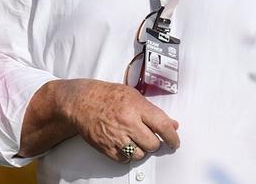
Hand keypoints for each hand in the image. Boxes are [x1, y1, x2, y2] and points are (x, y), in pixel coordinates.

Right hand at [61, 79, 179, 162]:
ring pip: (140, 154)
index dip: (172, 137)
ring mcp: (116, 136)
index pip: (162, 126)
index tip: (174, 142)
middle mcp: (127, 122)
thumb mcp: (133, 96)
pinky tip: (123, 143)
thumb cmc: (106, 96)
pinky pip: (125, 159)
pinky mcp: (106, 147)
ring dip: (140, 149)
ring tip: (133, 139)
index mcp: (136, 107)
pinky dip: (126, 154)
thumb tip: (172, 124)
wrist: (81, 102)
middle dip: (153, 142)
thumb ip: (152, 111)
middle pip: (153, 144)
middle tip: (148, 136)